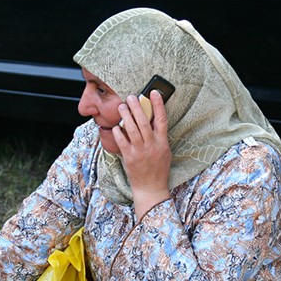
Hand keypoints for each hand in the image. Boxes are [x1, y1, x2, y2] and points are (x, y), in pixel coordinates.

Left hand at [114, 90, 172, 219]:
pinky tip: (115, 126)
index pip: (162, 119)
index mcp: (162, 142)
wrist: (151, 188)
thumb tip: (153, 119)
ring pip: (132, 129)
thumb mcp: (165, 151)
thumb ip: (159, 136)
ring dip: (126, 116)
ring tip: (121, 106)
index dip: (158, 105)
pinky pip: (122, 142)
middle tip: (131, 96)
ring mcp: (140, 151)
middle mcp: (152, 145)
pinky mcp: (129, 158)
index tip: (153, 92)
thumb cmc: (158, 169)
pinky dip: (118, 132)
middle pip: (144, 121)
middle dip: (137, 107)